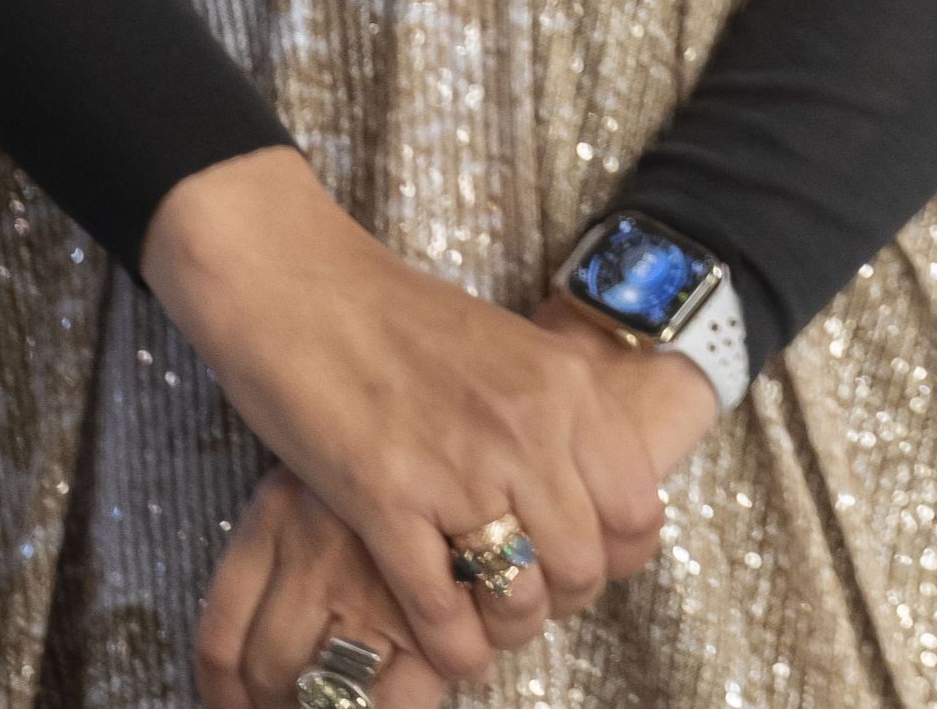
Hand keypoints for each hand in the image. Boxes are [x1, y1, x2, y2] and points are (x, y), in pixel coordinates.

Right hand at [148, 149, 687, 698]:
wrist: (300, 288)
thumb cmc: (400, 319)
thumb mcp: (511, 350)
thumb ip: (556, 414)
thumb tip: (590, 490)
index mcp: (565, 386)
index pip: (637, 509)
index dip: (618, 555)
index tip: (589, 562)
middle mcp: (526, 428)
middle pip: (584, 564)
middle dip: (561, 598)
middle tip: (530, 594)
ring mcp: (458, 467)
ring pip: (519, 596)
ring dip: (508, 627)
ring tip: (490, 623)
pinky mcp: (385, 500)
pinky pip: (440, 608)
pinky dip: (452, 645)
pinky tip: (450, 648)